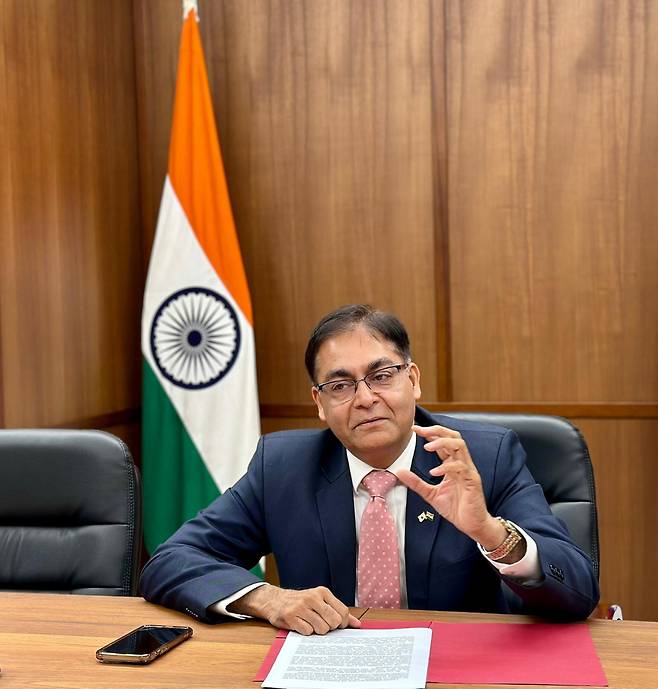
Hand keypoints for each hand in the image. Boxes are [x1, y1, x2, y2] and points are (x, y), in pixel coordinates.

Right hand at [228, 584, 361, 634]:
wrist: (275, 600)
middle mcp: (313, 598)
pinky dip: (306, 632)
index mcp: (322, 592)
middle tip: (322, 624)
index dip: (342, 623)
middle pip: (334, 622)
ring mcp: (301, 607)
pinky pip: (308, 632)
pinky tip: (301, 625)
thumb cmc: (302, 603)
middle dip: (330, 628)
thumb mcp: (321, 601)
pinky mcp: (291, 617)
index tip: (336, 625)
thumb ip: (339, 611)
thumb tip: (357, 625)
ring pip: (322, 629)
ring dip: (317, 631)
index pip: (343, 612)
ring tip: (310, 623)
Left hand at [396, 424, 504, 547]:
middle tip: (420, 430)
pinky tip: (434, 472)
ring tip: (427, 447)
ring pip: (459, 446)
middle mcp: (462, 463)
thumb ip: (416, 482)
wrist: (472, 525)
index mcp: (453, 464)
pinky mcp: (472, 481)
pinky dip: (446, 467)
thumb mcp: (430, 494)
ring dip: (442, 443)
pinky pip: (461, 467)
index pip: (443, 441)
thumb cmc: (455, 508)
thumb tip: (399, 471)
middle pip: (454, 436)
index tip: (415, 429)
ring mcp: (468, 471)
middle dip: (437, 430)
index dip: (430, 433)